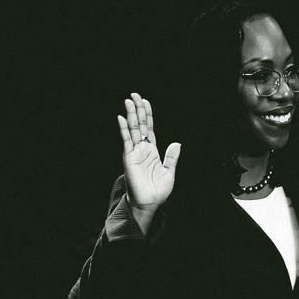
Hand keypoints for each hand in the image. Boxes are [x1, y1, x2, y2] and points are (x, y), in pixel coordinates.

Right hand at [117, 93, 180, 211]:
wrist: (149, 203)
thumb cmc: (157, 191)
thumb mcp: (169, 172)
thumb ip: (172, 157)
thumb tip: (177, 143)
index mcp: (152, 151)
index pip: (150, 129)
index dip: (148, 115)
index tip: (146, 102)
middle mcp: (142, 149)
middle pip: (141, 125)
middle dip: (138, 109)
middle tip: (135, 95)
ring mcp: (135, 152)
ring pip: (133, 129)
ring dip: (131, 115)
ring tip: (129, 100)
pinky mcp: (129, 158)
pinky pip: (126, 141)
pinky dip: (124, 129)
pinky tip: (122, 118)